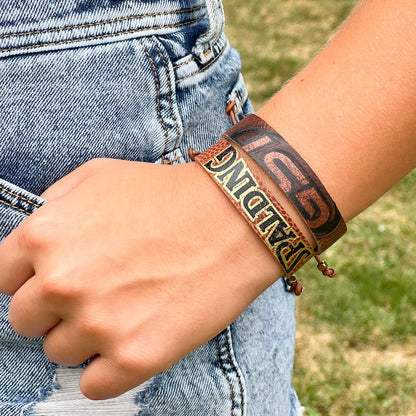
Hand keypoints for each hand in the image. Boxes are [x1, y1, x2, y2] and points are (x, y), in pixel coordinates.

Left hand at [0, 159, 278, 398]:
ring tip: (125, 309)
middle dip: (55, 308)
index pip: (3, 280)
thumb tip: (34, 237)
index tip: (58, 279)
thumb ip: (53, 204)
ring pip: (59, 352)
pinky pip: (93, 383)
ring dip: (85, 336)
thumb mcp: (99, 175)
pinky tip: (134, 338)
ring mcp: (98, 325)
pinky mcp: (135, 358)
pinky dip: (108, 367)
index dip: (31, 278)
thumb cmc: (168, 194)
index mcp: (45, 238)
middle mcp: (61, 284)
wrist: (233, 218)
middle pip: (26, 320)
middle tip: (97, 292)